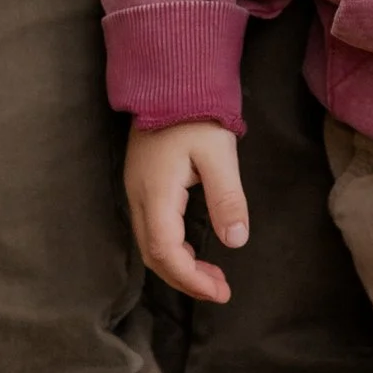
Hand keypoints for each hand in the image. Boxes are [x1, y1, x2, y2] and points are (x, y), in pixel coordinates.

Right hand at [124, 121, 248, 303]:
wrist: (169, 81)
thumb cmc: (196, 115)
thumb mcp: (220, 155)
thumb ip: (227, 198)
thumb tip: (235, 241)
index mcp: (156, 193)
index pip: (166, 252)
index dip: (191, 278)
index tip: (220, 291)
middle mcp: (139, 197)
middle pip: (153, 256)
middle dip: (185, 279)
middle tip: (220, 290)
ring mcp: (136, 191)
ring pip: (149, 245)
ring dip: (178, 266)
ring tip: (211, 277)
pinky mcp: (142, 185)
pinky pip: (151, 231)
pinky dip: (171, 250)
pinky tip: (192, 250)